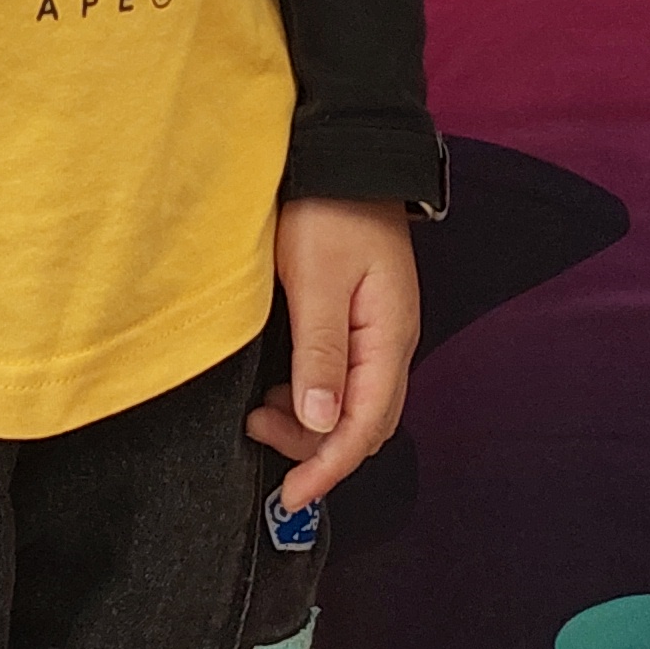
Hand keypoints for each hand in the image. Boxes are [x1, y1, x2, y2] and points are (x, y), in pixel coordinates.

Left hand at [249, 197, 415, 509]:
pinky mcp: (360, 319)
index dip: (328, 467)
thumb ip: (321, 353)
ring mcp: (378, 331)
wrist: (345, 154)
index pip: (365, 426)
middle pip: (364, 424)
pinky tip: (282, 385)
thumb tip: (321, 422)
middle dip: (315, 447)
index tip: (291, 494)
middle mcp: (391, 342)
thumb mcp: (316, 281)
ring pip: (353, 404)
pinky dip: (313, 396)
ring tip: (262, 408)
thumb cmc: (330, 210)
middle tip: (258, 432)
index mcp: (388, 338)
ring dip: (311, 421)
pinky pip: (344, 379)